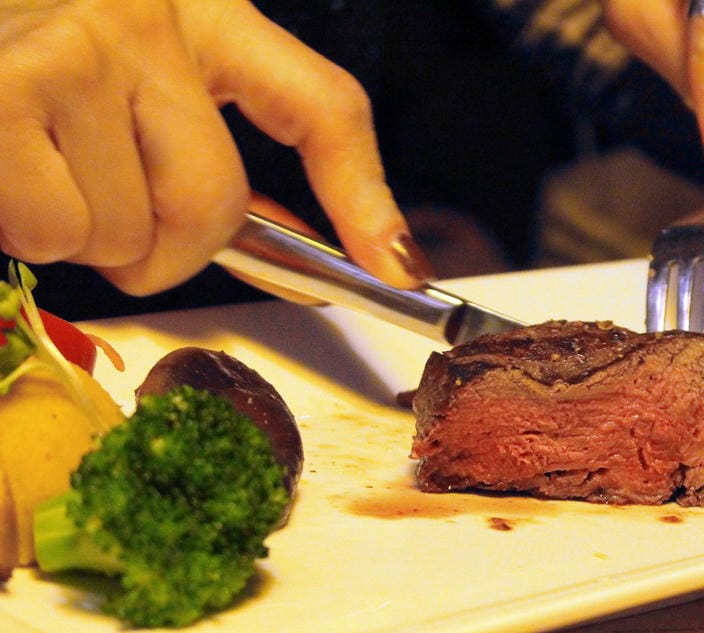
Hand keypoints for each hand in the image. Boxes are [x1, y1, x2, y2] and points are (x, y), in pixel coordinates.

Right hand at [0, 0, 429, 295]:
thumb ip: (208, 151)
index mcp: (204, 9)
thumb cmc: (29, 46)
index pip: (324, 109)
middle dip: (162, 248)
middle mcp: (147, 15)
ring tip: (41, 167)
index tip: (396, 267)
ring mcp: (76, 49)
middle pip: (213, 207)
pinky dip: (26, 229)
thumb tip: (289, 249)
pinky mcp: (5, 89)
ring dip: (83, 237)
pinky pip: (56, 231)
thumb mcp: (138, 70)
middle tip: (109, 212)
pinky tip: (8, 169)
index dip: (365, 201)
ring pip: (127, 234)